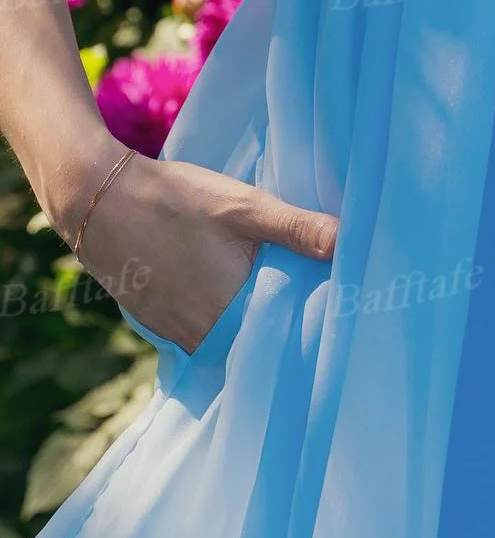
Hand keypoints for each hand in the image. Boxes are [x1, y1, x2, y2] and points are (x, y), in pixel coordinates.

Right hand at [68, 152, 336, 352]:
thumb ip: (297, 228)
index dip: (312, 318)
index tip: (340, 302)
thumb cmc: (176, 201)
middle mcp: (203, 335)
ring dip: (255, 315)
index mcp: (230, 313)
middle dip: (287, 318)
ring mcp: (178, 332)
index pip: (285, 332)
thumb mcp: (244, 207)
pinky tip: (240, 285)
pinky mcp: (162, 322)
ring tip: (286, 286)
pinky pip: (206, 328)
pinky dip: (226, 312)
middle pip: (258, 337)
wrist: (100, 200)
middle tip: (319, 291)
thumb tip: (351, 242)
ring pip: (231, 333)